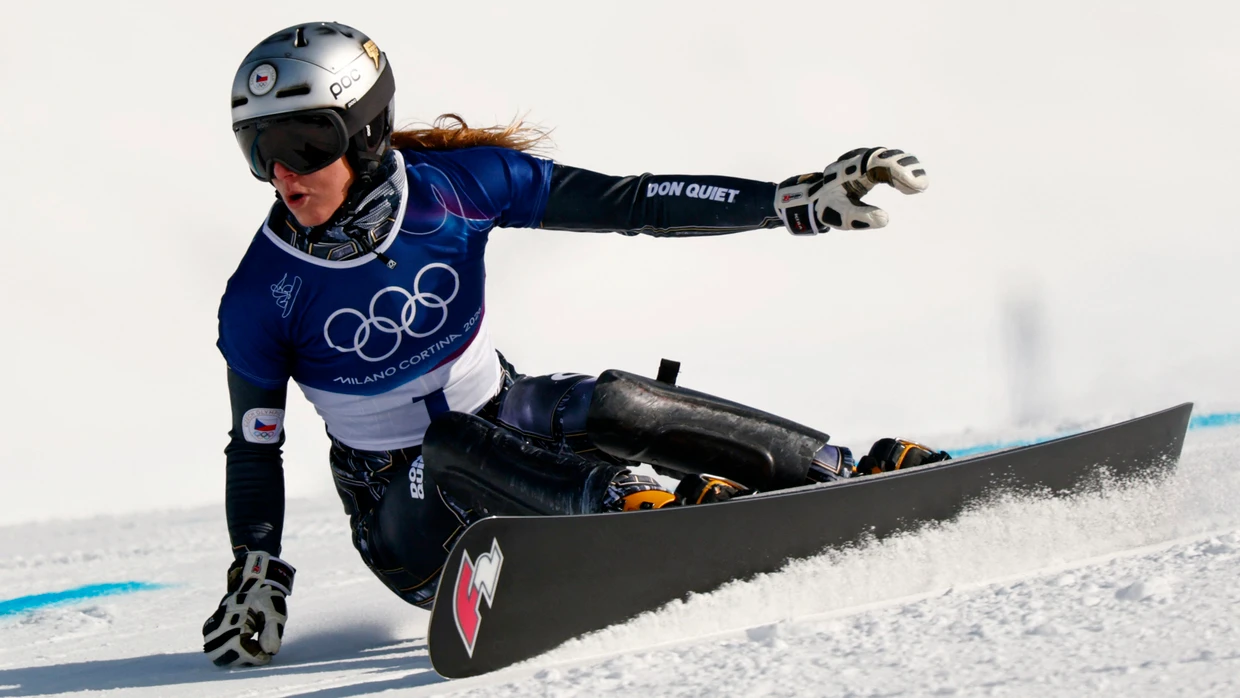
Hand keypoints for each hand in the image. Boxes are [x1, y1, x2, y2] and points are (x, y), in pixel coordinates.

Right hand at [202, 551, 294, 666]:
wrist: (254, 580)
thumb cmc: (266, 595)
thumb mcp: (274, 611)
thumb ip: (273, 631)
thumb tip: (270, 651)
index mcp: (235, 614)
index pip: (237, 646)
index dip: (252, 656)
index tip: (266, 657)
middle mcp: (220, 619)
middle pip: (218, 652)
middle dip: (239, 659)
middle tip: (257, 656)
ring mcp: (214, 623)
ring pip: (213, 650)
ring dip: (230, 656)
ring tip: (250, 652)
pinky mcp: (213, 626)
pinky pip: (213, 644)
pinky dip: (226, 650)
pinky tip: (242, 646)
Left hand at [775, 147, 927, 233]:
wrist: (812, 199)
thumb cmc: (826, 207)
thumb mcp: (840, 215)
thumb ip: (860, 216)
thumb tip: (884, 218)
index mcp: (848, 169)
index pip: (876, 162)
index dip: (898, 169)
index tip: (913, 184)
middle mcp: (857, 161)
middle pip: (886, 156)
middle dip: (906, 168)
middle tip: (920, 186)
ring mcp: (863, 163)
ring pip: (889, 158)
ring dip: (906, 170)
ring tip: (916, 188)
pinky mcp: (868, 168)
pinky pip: (888, 165)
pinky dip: (901, 173)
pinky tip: (910, 188)